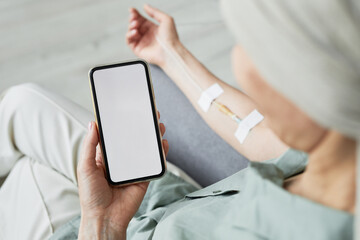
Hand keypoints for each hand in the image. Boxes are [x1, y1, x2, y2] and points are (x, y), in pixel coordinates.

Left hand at [77, 112, 167, 239]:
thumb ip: (90, 145)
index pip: (116, 136)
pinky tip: (163, 143)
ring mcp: (134, 169)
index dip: (123, 123)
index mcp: (107, 157)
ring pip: (146, 150)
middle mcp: (121, 162)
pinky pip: (153, 164)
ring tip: (159, 125)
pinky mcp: (144, 177)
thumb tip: (92, 123)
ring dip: (153, 137)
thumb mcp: (85, 167)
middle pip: (134, 140)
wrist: (104, 218)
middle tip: (149, 114)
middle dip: (142, 127)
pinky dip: (161, 154)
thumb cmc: (91, 195)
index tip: (129, 110)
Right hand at [126, 4, 178, 66]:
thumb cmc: (171, 39)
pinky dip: (129, 35)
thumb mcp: (166, 19)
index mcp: (153, 28)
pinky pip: (129, 41)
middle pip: (135, 25)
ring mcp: (143, 42)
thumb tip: (146, 6)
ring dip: (131, 26)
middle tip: (134, 17)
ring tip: (135, 25)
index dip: (136, 14)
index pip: (141, 19)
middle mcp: (147, 35)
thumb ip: (155, 12)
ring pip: (131, 32)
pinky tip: (134, 32)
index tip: (132, 10)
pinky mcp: (138, 49)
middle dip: (132, 19)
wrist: (170, 51)